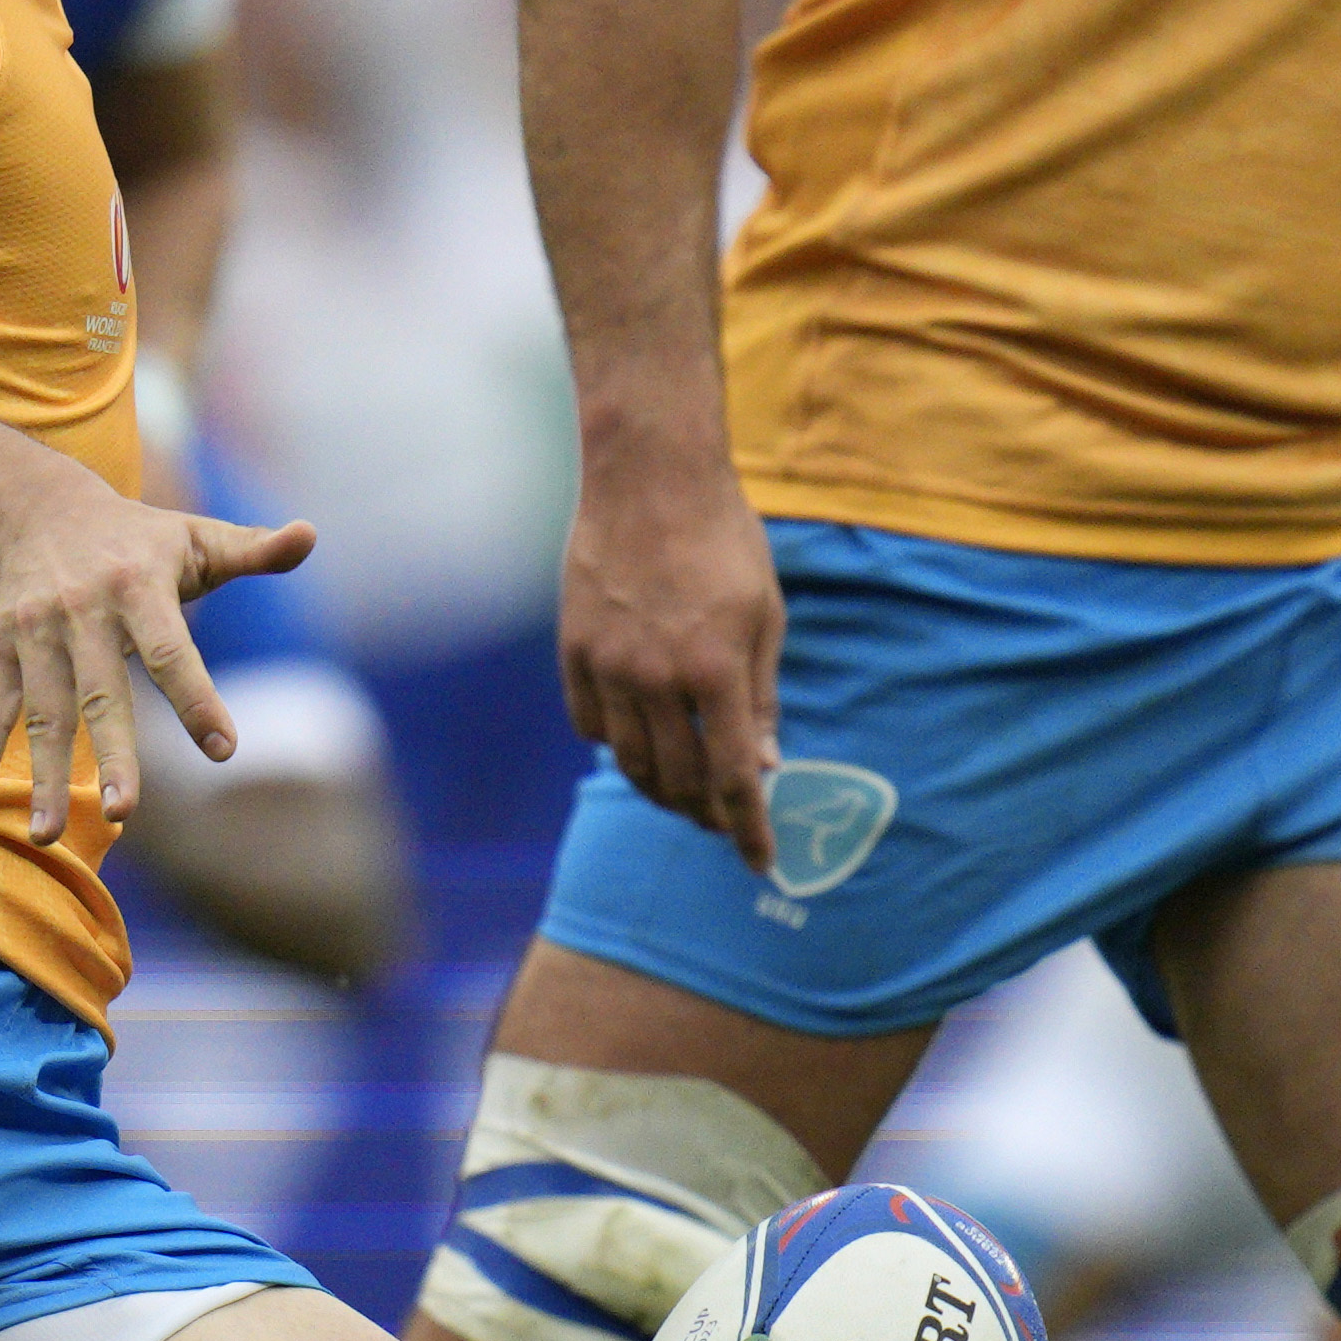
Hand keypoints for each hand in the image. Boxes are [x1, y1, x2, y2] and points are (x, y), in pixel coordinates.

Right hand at [0, 489, 312, 847]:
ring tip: (48, 836)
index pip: (170, 649)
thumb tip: (310, 535)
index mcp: (139, 585)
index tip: (225, 749)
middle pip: (100, 691)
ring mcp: (36, 631)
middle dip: (112, 752)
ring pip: (44, 712)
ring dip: (45, 775)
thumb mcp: (196, 535)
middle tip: (126, 810)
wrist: (38, 508)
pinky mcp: (1, 647)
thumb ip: (255, 550)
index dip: (196, 698)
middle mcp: (83, 611)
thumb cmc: (138, 537)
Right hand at [560, 441, 783, 869]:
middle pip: (678, 782)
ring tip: (681, 792)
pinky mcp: (573, 650)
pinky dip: (613, 744)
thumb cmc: (723, 540)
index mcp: (717, 671)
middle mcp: (658, 679)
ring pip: (627, 762)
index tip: (761, 862)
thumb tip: (766, 765)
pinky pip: (588, 724)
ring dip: (659, 788)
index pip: (734, 779)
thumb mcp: (766, 614)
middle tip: (721, 821)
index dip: (750, 830)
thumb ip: (762, 695)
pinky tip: (635, 740)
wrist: (649, 478)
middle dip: (704, 814)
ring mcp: (608, 666)